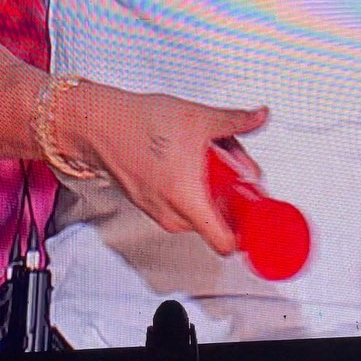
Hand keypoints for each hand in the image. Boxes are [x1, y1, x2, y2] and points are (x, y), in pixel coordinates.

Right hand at [60, 82, 268, 254]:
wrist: (100, 123)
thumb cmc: (140, 124)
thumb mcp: (199, 118)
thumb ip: (235, 121)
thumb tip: (260, 116)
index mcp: (188, 201)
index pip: (226, 243)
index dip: (248, 231)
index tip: (258, 210)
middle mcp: (172, 215)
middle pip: (218, 220)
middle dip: (232, 194)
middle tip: (235, 164)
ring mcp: (158, 212)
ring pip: (199, 210)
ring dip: (212, 188)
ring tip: (209, 154)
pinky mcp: (149, 203)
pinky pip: (181, 204)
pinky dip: (192, 186)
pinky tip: (189, 158)